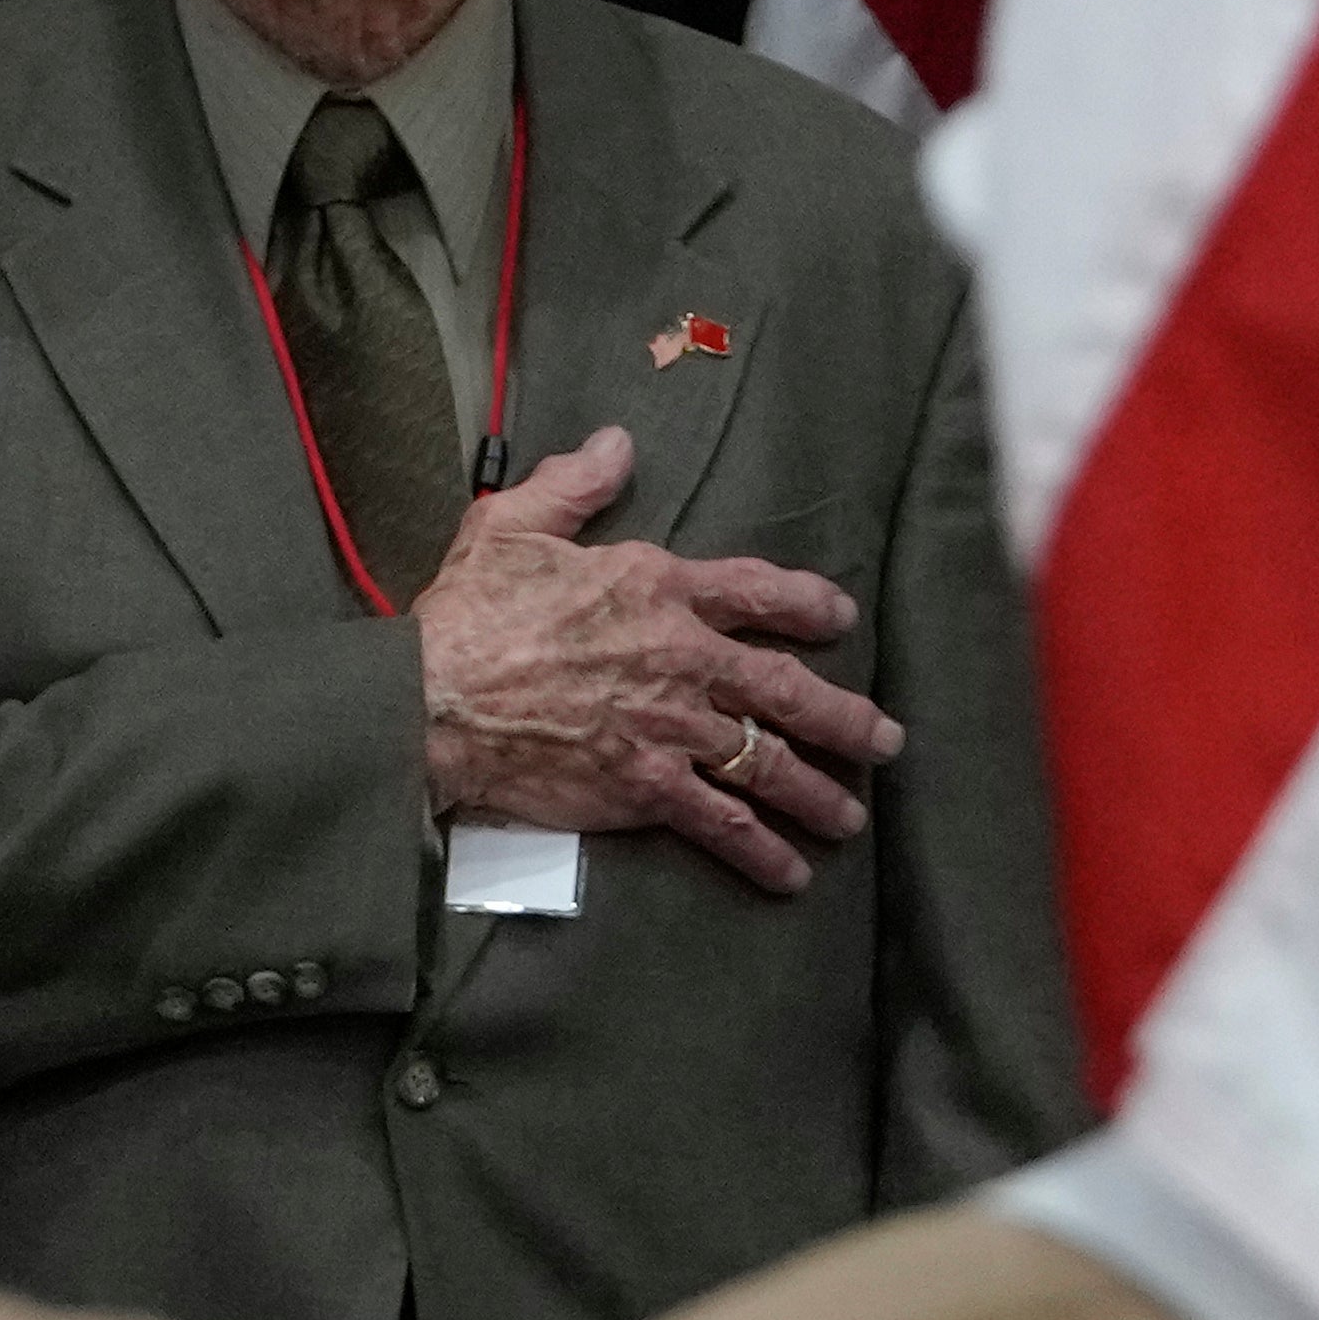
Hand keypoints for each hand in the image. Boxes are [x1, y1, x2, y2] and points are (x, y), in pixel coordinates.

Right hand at [410, 426, 899, 897]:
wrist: (432, 700)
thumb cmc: (467, 612)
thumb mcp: (512, 524)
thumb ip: (574, 484)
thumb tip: (618, 443)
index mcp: (655, 588)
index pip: (755, 591)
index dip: (807, 603)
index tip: (841, 616)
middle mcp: (680, 659)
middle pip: (785, 689)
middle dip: (844, 717)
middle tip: (886, 739)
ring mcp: (669, 728)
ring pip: (765, 762)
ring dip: (817, 792)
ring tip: (850, 817)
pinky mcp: (645, 788)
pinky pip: (719, 822)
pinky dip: (760, 852)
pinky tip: (791, 876)